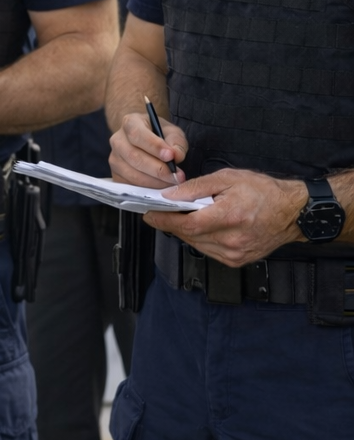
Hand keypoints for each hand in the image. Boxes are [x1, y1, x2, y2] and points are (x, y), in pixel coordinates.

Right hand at [109, 110, 187, 188]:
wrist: (146, 141)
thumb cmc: (160, 135)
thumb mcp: (172, 132)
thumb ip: (176, 142)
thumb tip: (176, 156)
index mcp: (130, 123)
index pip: (137, 134)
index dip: (154, 146)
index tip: (170, 156)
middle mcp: (117, 140)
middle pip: (134, 157)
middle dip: (158, 169)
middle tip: (176, 176)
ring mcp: (114, 159)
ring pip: (132, 174)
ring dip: (155, 182)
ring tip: (172, 182)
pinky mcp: (116, 175)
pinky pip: (130, 186)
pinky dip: (148, 189)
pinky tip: (161, 186)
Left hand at [145, 170, 306, 264]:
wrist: (291, 213)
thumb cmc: (263, 191)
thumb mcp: (227, 178)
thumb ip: (196, 188)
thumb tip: (170, 195)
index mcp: (230, 216)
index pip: (187, 224)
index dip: (164, 220)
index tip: (149, 213)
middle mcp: (232, 240)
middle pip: (189, 236)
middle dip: (171, 223)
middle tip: (160, 211)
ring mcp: (234, 254)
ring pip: (196, 245)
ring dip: (184, 232)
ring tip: (181, 216)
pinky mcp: (236, 261)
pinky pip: (207, 251)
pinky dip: (199, 239)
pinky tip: (201, 226)